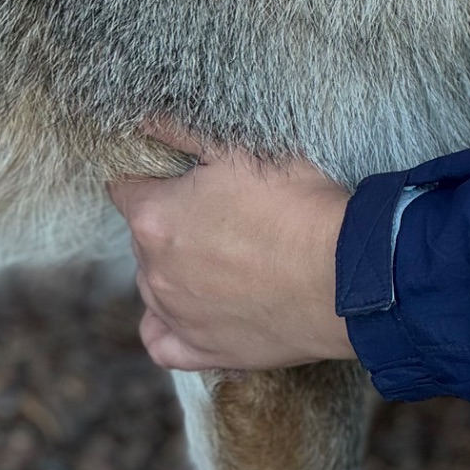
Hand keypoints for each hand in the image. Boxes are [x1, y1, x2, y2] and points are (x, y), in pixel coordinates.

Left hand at [108, 128, 355, 371]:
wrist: (345, 272)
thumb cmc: (295, 205)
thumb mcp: (238, 150)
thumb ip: (178, 131)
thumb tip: (143, 118)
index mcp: (154, 219)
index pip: (124, 189)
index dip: (152, 177)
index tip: (181, 176)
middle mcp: (154, 272)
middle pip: (143, 237)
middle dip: (170, 221)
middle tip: (219, 211)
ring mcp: (177, 316)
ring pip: (154, 285)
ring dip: (174, 268)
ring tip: (222, 256)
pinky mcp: (205, 350)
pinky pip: (163, 341)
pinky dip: (169, 325)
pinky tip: (192, 308)